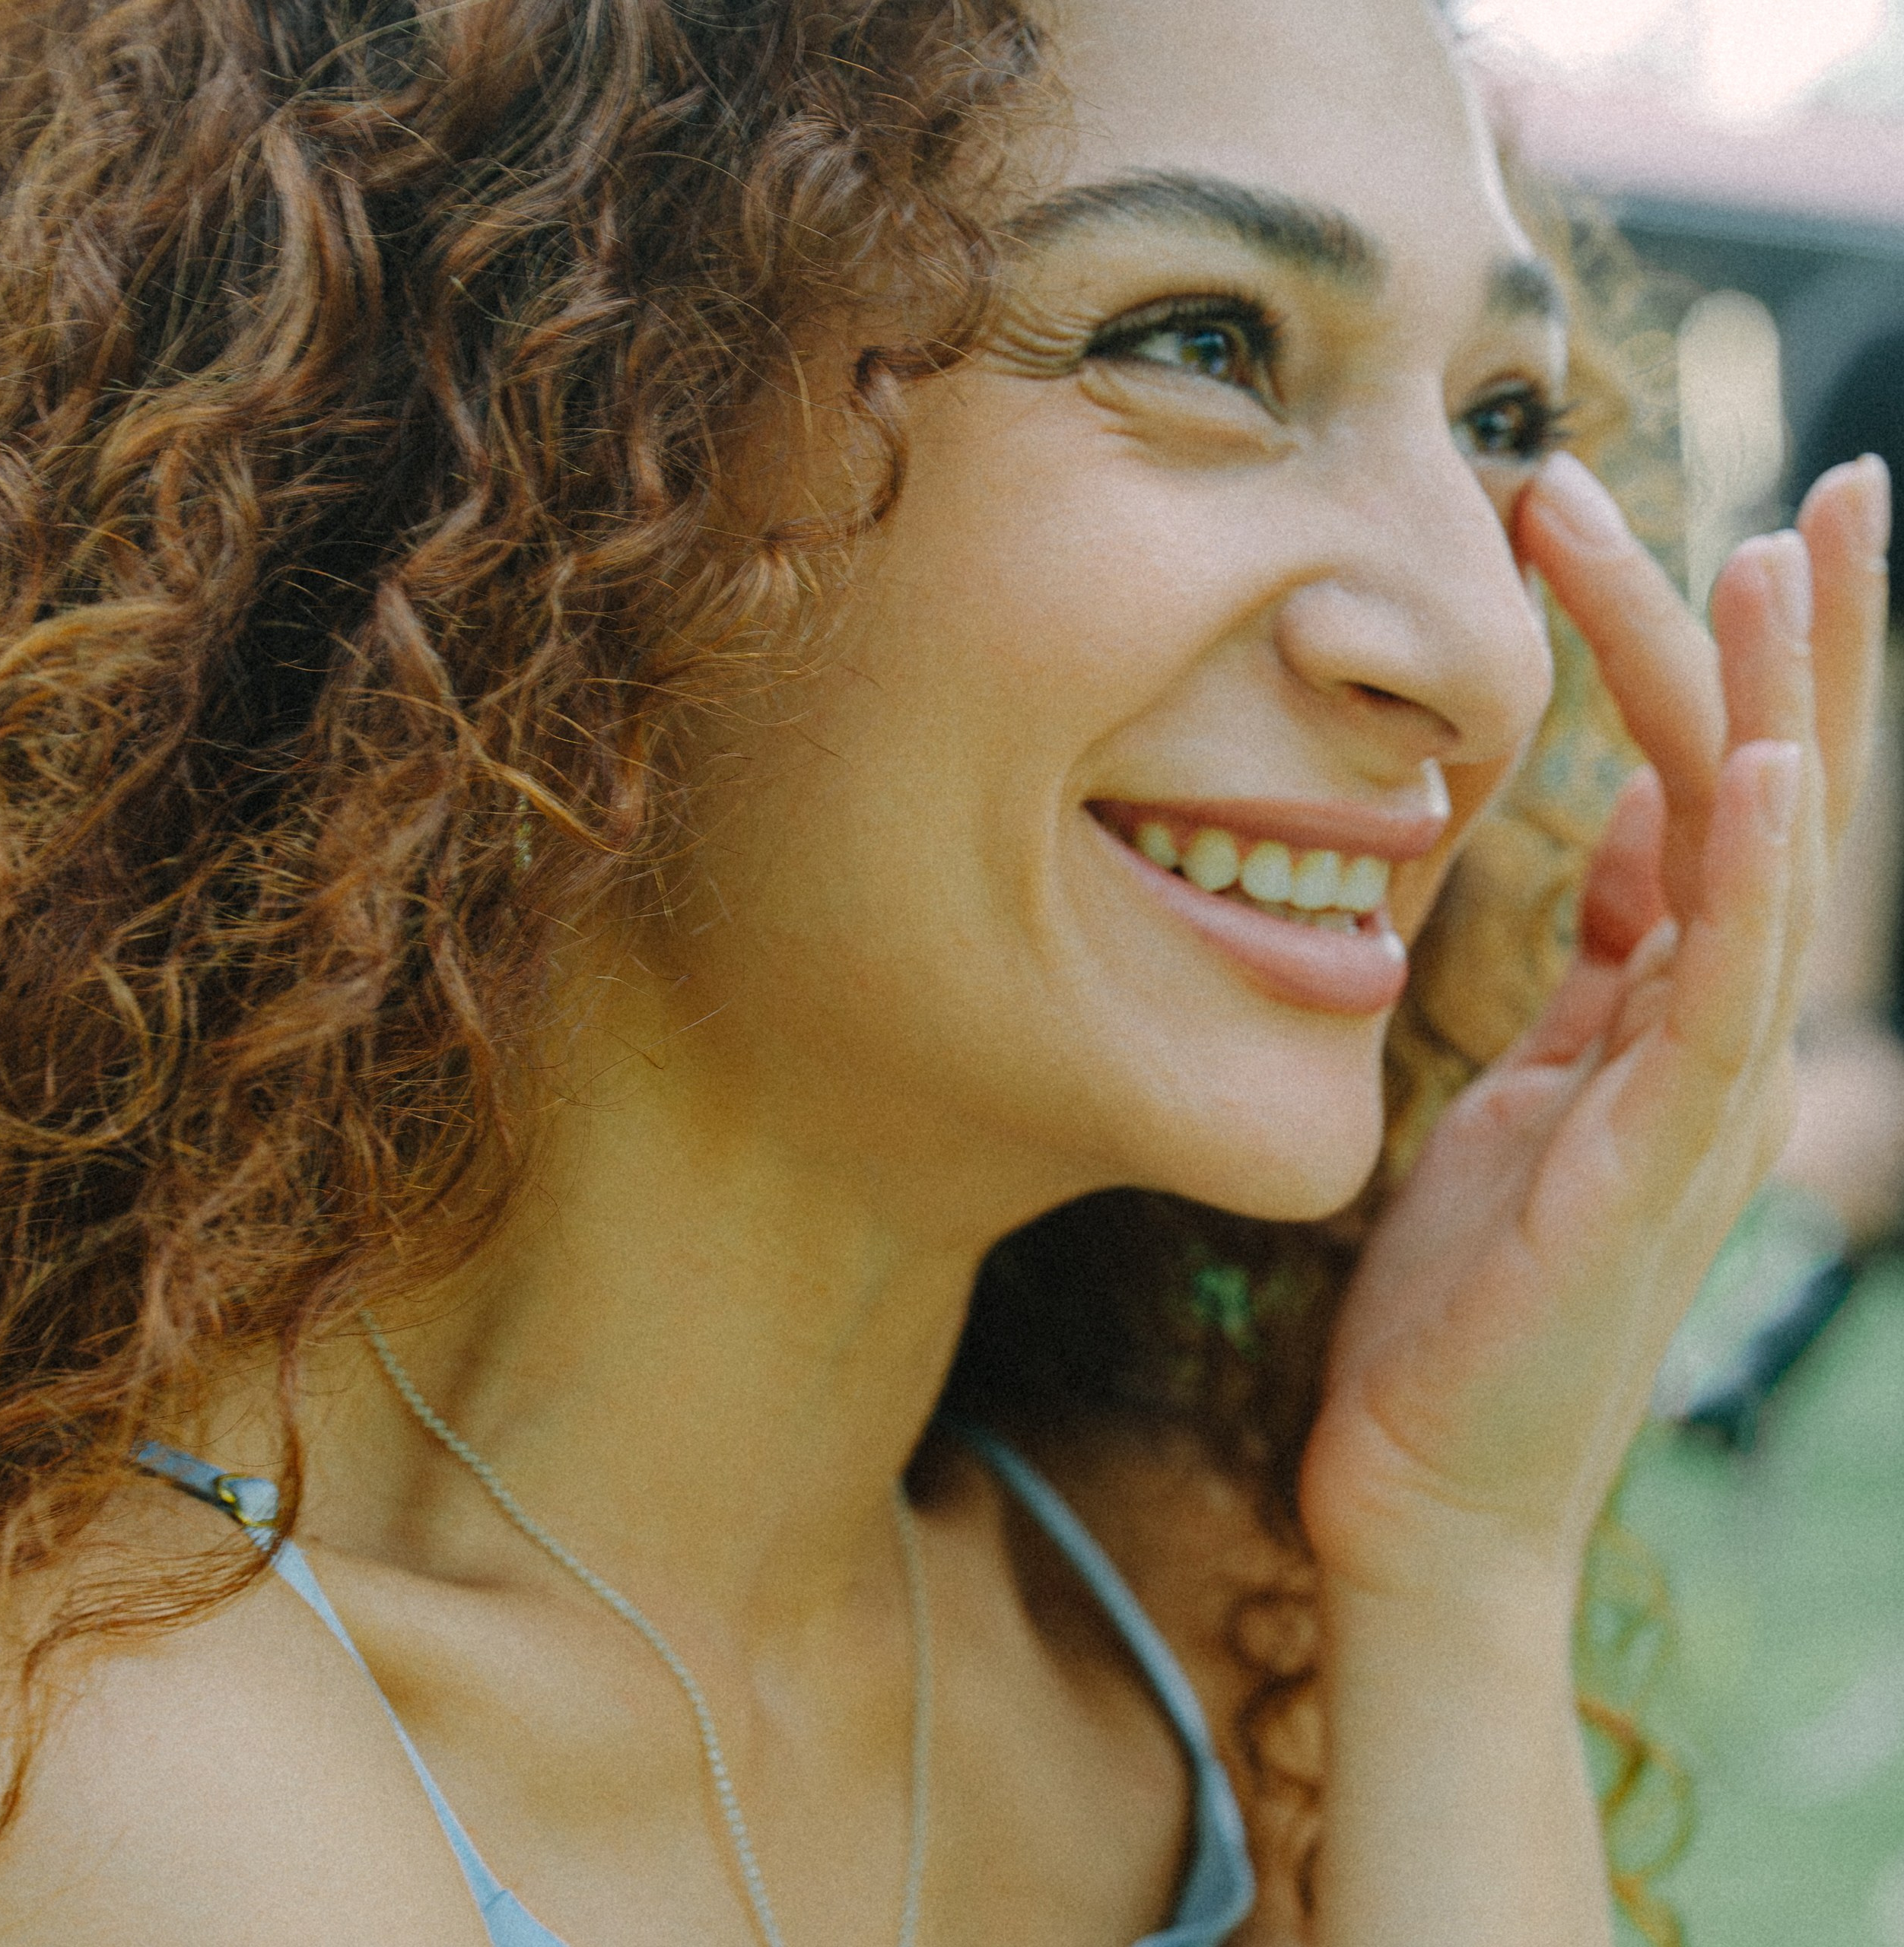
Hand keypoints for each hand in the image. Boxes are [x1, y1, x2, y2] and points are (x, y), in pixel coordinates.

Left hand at [1299, 450, 1890, 1606]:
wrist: (1426, 1478)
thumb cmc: (1470, 1291)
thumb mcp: (1529, 1087)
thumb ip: (1597, 967)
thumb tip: (1627, 829)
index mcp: (1675, 1018)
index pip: (1721, 807)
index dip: (1738, 670)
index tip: (1728, 530)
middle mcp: (1716, 1047)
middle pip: (1778, 809)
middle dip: (1804, 647)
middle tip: (1837, 488)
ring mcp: (1703, 1110)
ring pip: (1769, 876)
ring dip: (1789, 711)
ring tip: (1798, 554)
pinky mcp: (1657, 1174)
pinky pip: (1726, 1009)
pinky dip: (1758, 888)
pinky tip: (1773, 772)